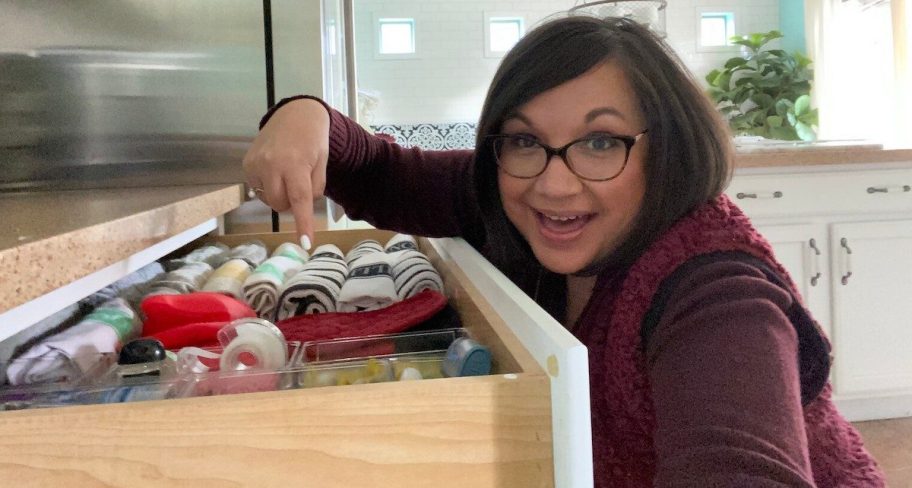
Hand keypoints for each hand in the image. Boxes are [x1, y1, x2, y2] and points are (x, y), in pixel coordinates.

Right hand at [242, 98, 329, 248]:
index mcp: (295, 164)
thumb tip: (301, 207)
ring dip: (279, 194)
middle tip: (299, 184)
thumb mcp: (322, 163)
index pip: (300, 200)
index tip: (305, 243)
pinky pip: (258, 188)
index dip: (303, 223)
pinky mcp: (246, 164)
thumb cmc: (313, 140)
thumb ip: (314, 187)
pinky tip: (274, 170)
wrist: (295, 114)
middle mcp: (271, 164)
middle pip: (280, 205)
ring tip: (287, 174)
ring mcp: (255, 163)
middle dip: (291, 203)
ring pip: (268, 199)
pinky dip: (269, 185)